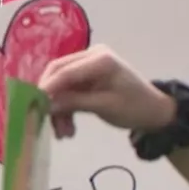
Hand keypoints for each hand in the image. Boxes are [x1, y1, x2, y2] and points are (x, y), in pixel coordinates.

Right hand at [38, 45, 175, 138]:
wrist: (155, 111)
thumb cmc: (135, 108)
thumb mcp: (104, 107)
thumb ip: (74, 103)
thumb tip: (46, 105)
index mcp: (99, 59)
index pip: (65, 71)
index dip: (47, 88)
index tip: (33, 105)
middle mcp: (91, 55)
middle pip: (58, 74)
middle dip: (51, 99)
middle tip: (45, 121)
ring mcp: (88, 64)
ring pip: (61, 84)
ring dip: (59, 108)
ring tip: (64, 134)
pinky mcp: (87, 76)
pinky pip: (69, 90)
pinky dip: (66, 108)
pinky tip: (68, 128)